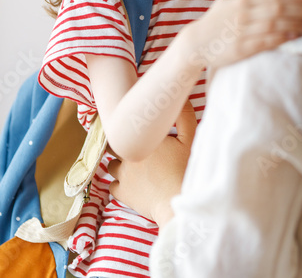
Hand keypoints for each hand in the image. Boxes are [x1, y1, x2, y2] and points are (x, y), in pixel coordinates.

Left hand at [108, 102, 195, 225]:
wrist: (178, 202)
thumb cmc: (185, 169)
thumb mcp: (190, 139)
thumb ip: (184, 116)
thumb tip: (180, 99)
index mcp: (141, 140)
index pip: (122, 126)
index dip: (125, 126)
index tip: (129, 126)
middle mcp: (127, 155)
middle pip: (113, 144)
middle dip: (121, 145)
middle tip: (132, 146)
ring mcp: (122, 175)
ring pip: (111, 165)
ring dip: (119, 165)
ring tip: (134, 167)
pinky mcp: (122, 193)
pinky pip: (112, 185)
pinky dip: (119, 184)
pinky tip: (132, 184)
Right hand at [176, 0, 301, 69]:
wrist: (196, 44)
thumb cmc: (216, 20)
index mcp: (243, 1)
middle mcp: (244, 15)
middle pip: (280, 9)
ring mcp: (243, 33)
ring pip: (276, 25)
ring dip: (298, 24)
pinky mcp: (243, 49)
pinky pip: (266, 42)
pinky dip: (283, 38)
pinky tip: (296, 37)